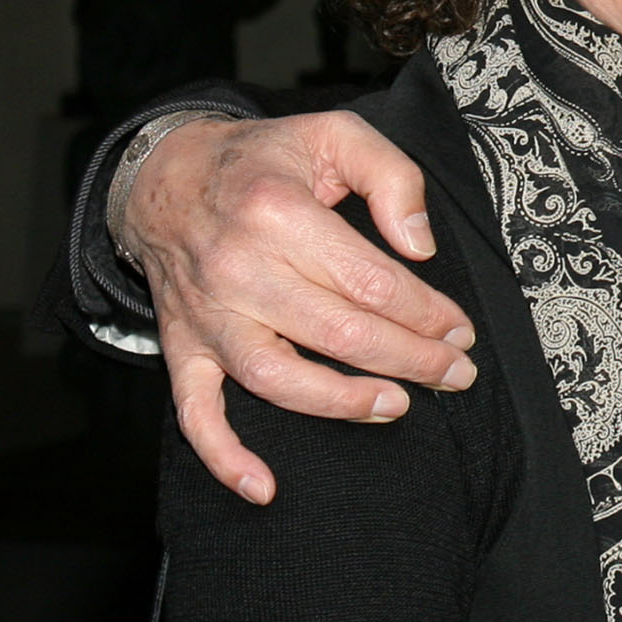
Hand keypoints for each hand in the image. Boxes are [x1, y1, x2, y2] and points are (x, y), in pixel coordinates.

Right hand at [117, 113, 475, 505]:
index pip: (370, 282)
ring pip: (278, 378)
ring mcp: (206, 316)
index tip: (459, 330)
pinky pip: (195, 414)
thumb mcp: (334, 134)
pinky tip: (265, 487)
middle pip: (338, 332)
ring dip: (343, 403)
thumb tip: (420, 246)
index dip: (426, 313)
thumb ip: (391, 177)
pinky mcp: (181, 347)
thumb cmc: (262, 160)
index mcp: (279, 213)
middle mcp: (237, 268)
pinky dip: (224, 456)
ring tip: (396, 405)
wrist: (163, 178)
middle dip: (411, 359)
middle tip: (454, 373)